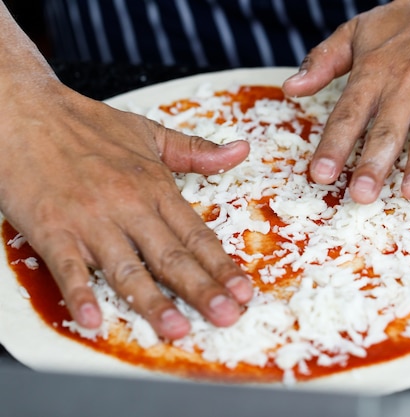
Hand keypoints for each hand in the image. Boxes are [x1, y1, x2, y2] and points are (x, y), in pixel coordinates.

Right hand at [0, 59, 252, 339]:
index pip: (197, 235)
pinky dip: (80, 293)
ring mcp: (89, 219)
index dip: (222, 266)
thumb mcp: (148, 132)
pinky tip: (95, 320)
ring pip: (127, 268)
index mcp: (154, 186)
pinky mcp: (50, 227)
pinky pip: (67, 266)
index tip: (243, 291)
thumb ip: (195, 150)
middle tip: (227, 317)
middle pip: (172, 257)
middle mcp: (128, 205)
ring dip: (153, 301)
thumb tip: (241, 151)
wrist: (22, 109)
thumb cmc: (85, 124)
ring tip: (177, 329)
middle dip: (202, 290)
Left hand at [283, 0, 409, 202]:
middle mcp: (406, 83)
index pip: (348, 114)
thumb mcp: (358, 31)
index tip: (319, 175)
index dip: (333, 146)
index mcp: (374, 72)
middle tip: (361, 196)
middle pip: (387, 129)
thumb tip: (289, 88)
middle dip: (373, 164)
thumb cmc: (408, 19)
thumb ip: (322, 60)